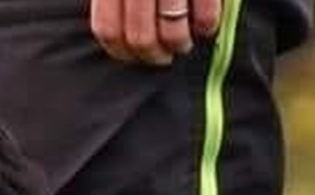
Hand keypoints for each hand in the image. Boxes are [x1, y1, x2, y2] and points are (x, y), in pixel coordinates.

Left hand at [90, 0, 221, 65]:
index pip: (108, 31)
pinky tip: (204, 25)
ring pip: (173, 34)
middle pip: (141, 39)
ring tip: (183, 41)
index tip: (131, 55)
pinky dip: (206, 27)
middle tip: (163, 54)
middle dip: (154, 55)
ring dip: (180, 44)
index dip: (120, 51)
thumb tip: (114, 35)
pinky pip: (206, 18)